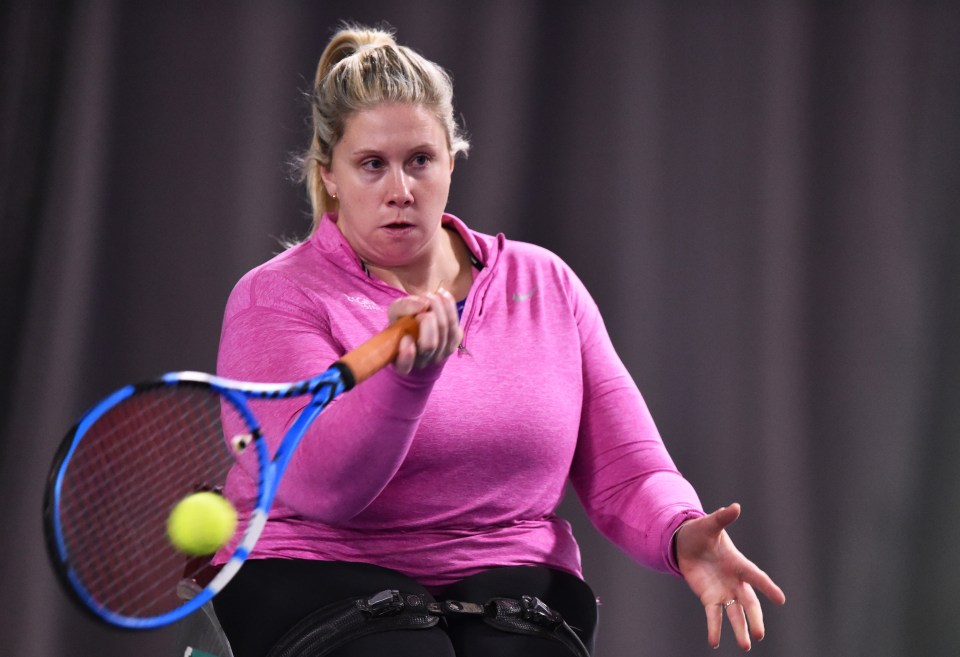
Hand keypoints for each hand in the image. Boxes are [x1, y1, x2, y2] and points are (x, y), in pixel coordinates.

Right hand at [387, 288, 461, 374]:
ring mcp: (441, 354)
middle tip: (421, 304)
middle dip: (427, 320)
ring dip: (439, 308)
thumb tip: (422, 304)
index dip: (407, 353)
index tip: (406, 337)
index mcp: (402, 361)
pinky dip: (449, 306)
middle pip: (429, 345)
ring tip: (430, 295)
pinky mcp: (454, 343)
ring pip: (445, 332)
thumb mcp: (395, 312)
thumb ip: (403, 307)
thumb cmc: (403, 320)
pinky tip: (441, 294)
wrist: (420, 321)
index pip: (405, 366)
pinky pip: (455, 325)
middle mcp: (423, 362)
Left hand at [675, 503, 785, 650]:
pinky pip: (713, 616)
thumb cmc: (701, 532)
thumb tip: (734, 507)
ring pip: (734, 614)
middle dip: (754, 618)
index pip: (755, 576)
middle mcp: (734, 581)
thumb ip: (722, 518)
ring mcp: (723, 591)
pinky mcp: (709, 598)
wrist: (684, 543)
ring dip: (739, 629)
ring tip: (745, 646)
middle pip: (748, 602)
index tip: (781, 599)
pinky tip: (714, 642)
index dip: (767, 587)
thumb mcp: (710, 525)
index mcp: (738, 563)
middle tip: (760, 635)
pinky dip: (714, 628)